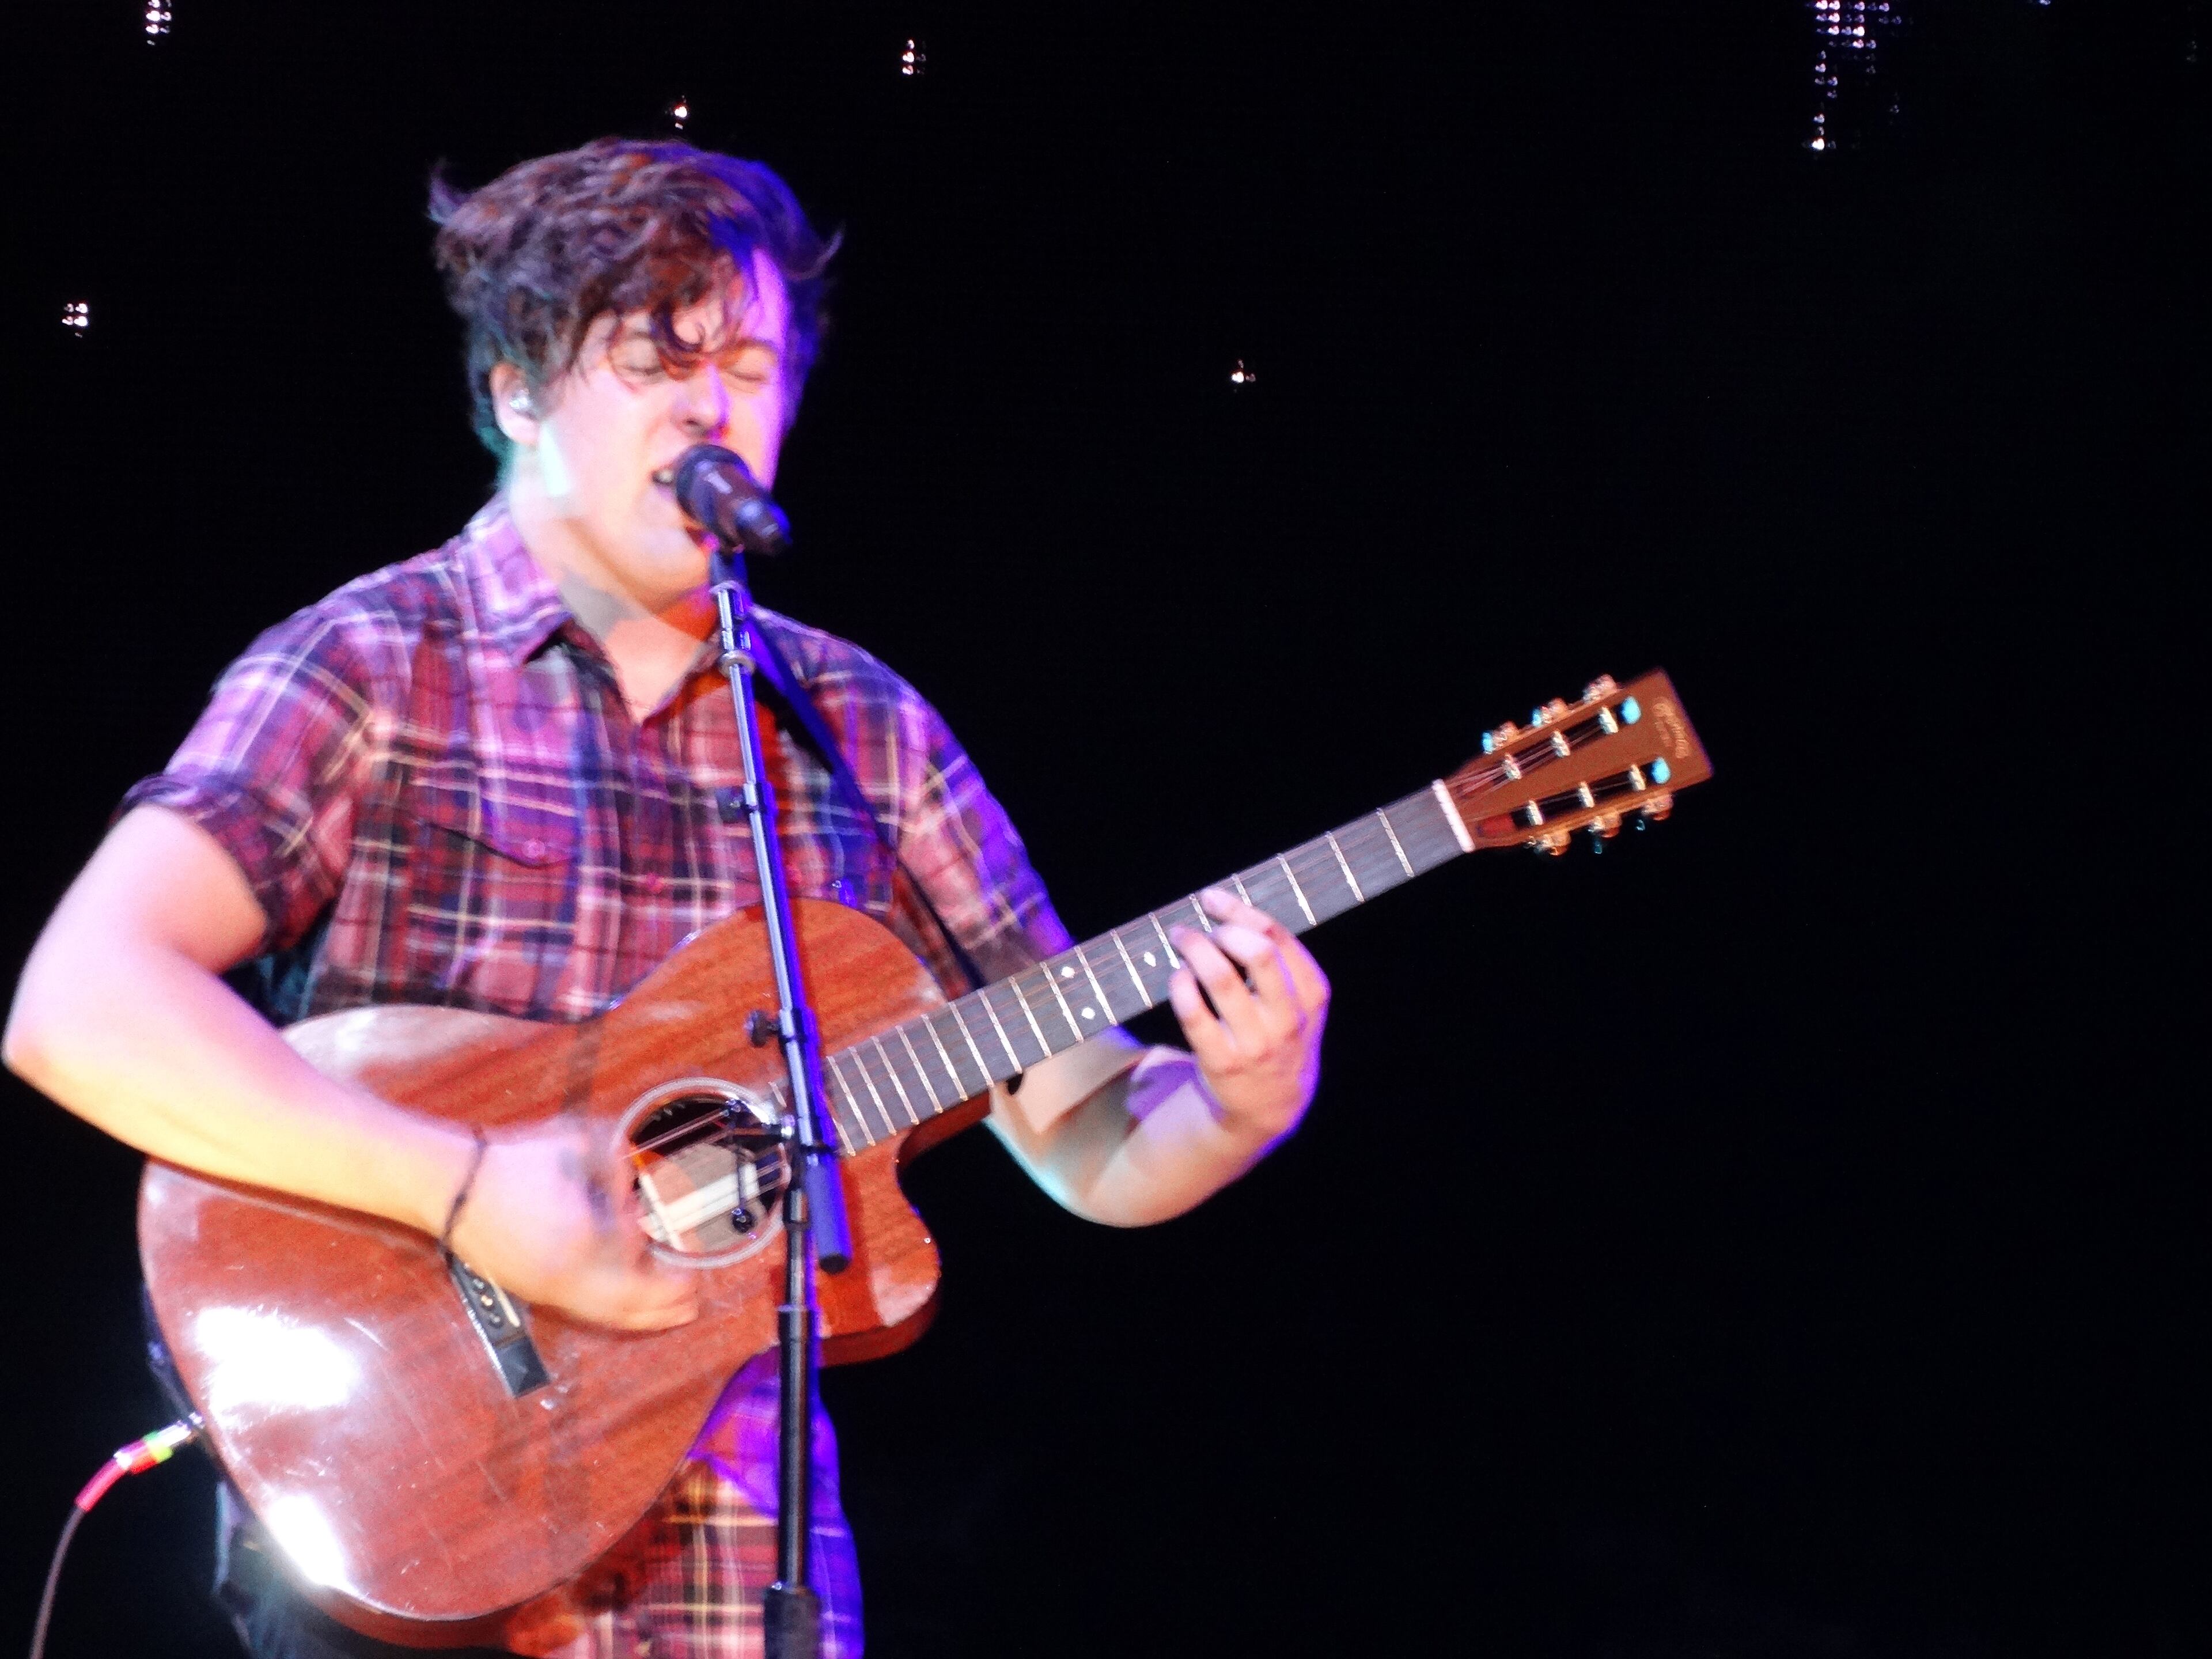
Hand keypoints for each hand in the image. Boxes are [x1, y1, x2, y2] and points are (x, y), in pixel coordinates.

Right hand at [443, 1118, 699, 1331]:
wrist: (452, 1186)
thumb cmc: (509, 1164)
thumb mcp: (575, 1146)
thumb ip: (617, 1163)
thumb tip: (642, 1179)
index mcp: (580, 1235)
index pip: (637, 1253)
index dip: (662, 1251)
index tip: (689, 1253)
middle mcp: (565, 1272)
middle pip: (629, 1301)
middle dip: (667, 1302)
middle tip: (695, 1297)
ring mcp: (546, 1287)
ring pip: (606, 1314)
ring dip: (644, 1317)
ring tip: (674, 1314)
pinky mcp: (533, 1291)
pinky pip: (584, 1312)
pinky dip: (614, 1315)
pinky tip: (628, 1310)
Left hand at [1167, 887, 1330, 1143]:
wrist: (1270, 1104)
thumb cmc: (1278, 1034)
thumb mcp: (1298, 1001)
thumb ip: (1278, 960)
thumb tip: (1225, 907)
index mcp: (1312, 994)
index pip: (1277, 937)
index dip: (1239, 911)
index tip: (1212, 899)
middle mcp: (1288, 1019)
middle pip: (1257, 953)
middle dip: (1221, 929)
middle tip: (1200, 928)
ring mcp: (1256, 1043)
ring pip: (1221, 978)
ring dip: (1195, 949)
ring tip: (1181, 940)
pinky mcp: (1222, 1062)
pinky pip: (1193, 1012)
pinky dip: (1180, 984)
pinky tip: (1177, 975)